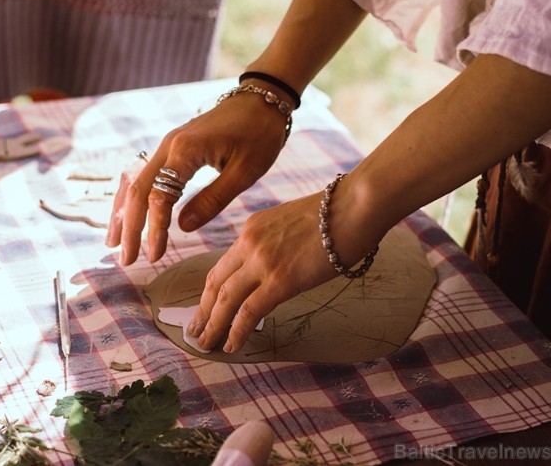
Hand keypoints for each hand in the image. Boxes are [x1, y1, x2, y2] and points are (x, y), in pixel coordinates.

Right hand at [105, 93, 287, 264]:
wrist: (262, 99)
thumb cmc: (259, 133)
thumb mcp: (244, 172)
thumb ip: (212, 200)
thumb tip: (183, 227)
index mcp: (185, 151)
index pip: (158, 197)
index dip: (154, 229)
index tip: (155, 256)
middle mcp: (168, 146)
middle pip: (136, 190)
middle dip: (129, 228)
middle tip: (126, 261)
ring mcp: (168, 145)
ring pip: (133, 181)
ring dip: (122, 212)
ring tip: (113, 242)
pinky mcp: (173, 147)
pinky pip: (144, 174)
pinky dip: (133, 197)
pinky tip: (128, 214)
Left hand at [185, 193, 340, 353]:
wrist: (356, 206)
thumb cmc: (339, 213)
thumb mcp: (295, 223)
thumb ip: (279, 244)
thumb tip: (283, 266)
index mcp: (252, 228)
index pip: (224, 265)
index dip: (211, 290)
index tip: (205, 307)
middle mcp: (249, 243)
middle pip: (215, 282)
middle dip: (203, 311)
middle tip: (194, 332)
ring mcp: (262, 261)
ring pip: (225, 300)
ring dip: (213, 325)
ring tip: (206, 344)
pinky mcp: (280, 280)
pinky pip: (249, 311)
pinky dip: (236, 331)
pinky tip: (231, 345)